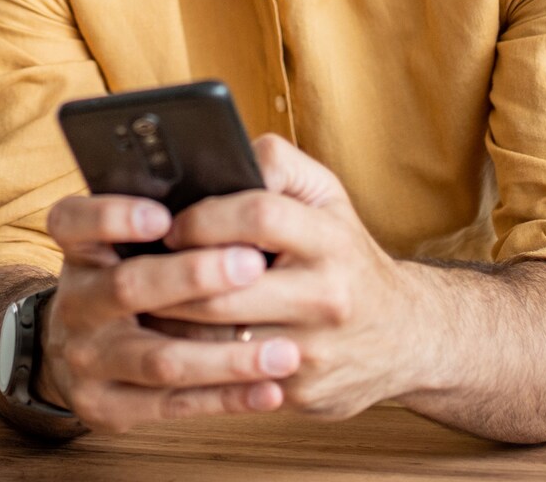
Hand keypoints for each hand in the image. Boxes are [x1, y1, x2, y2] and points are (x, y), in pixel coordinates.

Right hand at [38, 193, 302, 433]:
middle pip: (127, 286)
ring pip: (159, 358)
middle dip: (191, 276)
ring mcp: (87, 358)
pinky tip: (271, 389)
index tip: (164, 216)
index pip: (74, 221)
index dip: (113, 216)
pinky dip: (226, 398)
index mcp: (80, 250)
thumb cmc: (136, 278)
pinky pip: (173, 405)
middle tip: (250, 264)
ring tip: (284, 352)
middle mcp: (76, 303)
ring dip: (226, 357)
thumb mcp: (129, 243)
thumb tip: (233, 185)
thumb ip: (172, 212)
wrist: (85, 355)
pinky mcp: (107, 405)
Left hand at [155, 134, 415, 419]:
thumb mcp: (328, 199)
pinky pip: (228, 379)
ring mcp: (314, 351)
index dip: (204, 218)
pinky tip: (173, 343)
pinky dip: (194, 360)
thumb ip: (278, 166)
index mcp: (332, 239)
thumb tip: (221, 152)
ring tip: (144, 304)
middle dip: (172, 279)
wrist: (406, 337)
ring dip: (170, 323)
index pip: (259, 215)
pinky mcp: (301, 393)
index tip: (172, 225)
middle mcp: (328, 296)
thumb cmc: (346, 256)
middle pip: (224, 288)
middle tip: (139, 270)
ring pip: (216, 341)